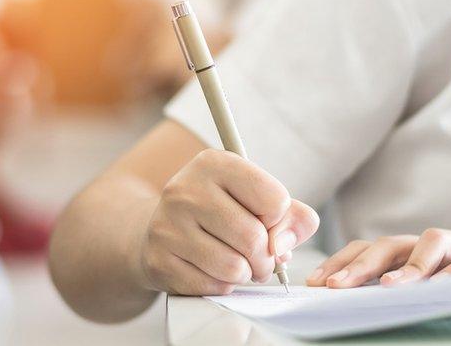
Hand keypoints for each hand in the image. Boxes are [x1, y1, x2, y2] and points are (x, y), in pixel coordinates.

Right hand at [137, 149, 319, 294]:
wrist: (163, 228)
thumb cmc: (220, 212)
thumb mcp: (256, 198)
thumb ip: (292, 216)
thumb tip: (283, 247)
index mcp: (214, 163)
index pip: (274, 199)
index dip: (278, 219)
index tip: (265, 221)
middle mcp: (185, 190)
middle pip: (254, 238)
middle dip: (267, 258)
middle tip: (261, 259)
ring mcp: (167, 226)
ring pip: (234, 267)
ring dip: (246, 274)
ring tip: (238, 265)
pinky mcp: (158, 260)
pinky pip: (212, 286)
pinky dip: (223, 285)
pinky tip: (213, 271)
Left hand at [308, 228, 450, 287]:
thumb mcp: (418, 291)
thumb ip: (388, 292)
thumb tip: (344, 306)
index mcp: (405, 252)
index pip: (365, 249)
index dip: (339, 261)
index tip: (315, 282)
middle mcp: (427, 245)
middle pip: (389, 244)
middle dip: (359, 264)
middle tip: (337, 286)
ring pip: (431, 242)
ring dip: (409, 266)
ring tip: (388, 288)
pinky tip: (440, 289)